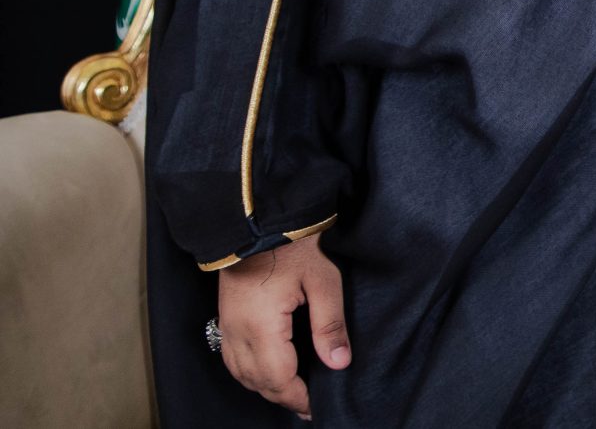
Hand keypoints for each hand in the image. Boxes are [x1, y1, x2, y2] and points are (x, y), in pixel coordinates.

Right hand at [215, 232, 348, 417]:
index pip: (279, 378)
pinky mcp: (225, 317)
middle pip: (258, 382)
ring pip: (241, 374)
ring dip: (265, 388)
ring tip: (292, 393)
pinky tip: (267, 372)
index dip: (298, 397)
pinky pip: (232, 360)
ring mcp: (227, 326)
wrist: (257, 221)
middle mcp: (237, 333)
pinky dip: (250, 373)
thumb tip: (339, 363)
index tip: (317, 406)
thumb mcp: (323, 281)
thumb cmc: (293, 247)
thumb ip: (330, 324)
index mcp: (262, 327)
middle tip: (308, 405)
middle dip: (283, 397)